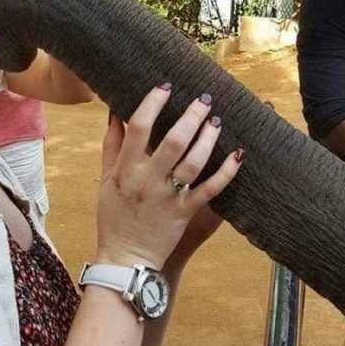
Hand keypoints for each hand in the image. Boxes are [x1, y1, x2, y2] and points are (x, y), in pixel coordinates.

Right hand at [96, 86, 243, 271]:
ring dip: (209, 138)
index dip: (153, 103)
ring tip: (218, 120)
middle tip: (205, 98)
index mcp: (126, 169)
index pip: (139, 127)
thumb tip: (115, 112)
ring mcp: (168, 197)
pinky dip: (227, 171)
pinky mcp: (185, 213)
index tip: (166, 86)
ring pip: (194, 162)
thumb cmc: (114, 216)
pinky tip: (239, 154)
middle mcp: (148, 180)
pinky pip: (211, 189)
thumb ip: (111, 146)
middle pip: (173, 140)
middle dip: (191, 116)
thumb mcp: (106, 179)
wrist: (125, 259)